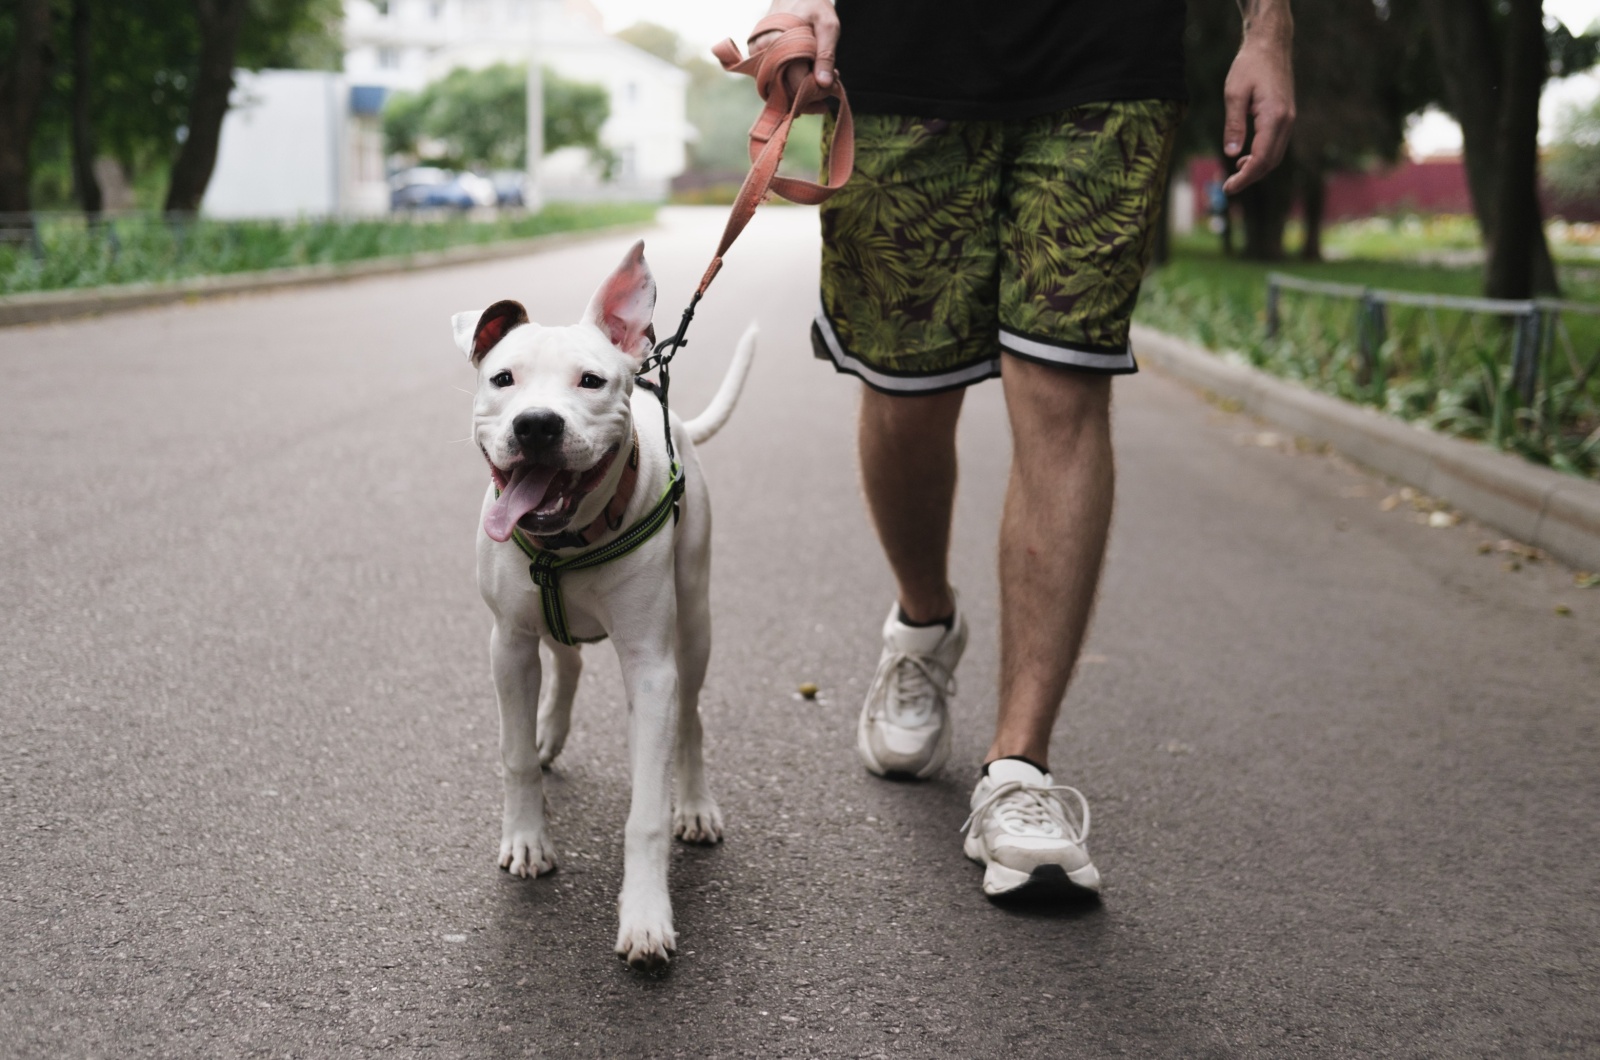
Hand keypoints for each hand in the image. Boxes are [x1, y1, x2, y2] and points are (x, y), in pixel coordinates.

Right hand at [748, 0, 839, 89]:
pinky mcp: (755, 58)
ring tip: (819, 71)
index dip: (817, 89)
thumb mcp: (827, 25)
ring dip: (800, 88)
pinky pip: (773, 80)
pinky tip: (807, 70)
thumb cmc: (813, 5)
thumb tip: (824, 84)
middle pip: (786, 91)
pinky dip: (790, 81)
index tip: (834, 81)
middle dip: (810, 91)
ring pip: (778, 88)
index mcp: (778, 44)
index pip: (796, 84)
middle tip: (831, 79)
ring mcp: (755, 56)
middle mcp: (762, 53)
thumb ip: (826, 55)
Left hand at [1221, 35, 1294, 193]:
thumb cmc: (1249, 65)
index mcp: (1274, 116)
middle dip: (1250, 177)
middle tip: (1228, 187)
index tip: (1228, 188)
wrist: (1270, 45)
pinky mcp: (1286, 116)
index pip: (1262, 158)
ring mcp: (1289, 119)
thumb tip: (1232, 154)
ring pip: (1275, 155)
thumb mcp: (1234, 93)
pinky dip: (1262, 156)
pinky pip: (1276, 144)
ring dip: (1256, 168)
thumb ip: (1234, 125)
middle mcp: (1286, 121)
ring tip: (1234, 173)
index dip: (1245, 177)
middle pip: (1271, 162)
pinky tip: (1245, 157)